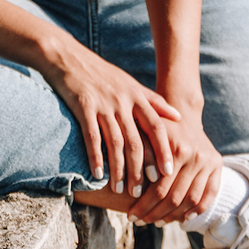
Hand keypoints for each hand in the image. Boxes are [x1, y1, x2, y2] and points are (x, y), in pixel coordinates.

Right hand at [48, 42, 180, 198]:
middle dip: (140, 169)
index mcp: (137, 96)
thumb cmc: (103, 74)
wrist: (69, 58)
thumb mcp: (131, 83)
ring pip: (115, 143)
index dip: (163, 150)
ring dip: (118, 169)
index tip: (168, 173)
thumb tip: (178, 116)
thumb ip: (154, 101)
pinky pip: (91, 136)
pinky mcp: (83, 106)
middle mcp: (123, 101)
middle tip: (141, 191)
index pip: (156, 127)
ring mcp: (103, 104)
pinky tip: (98, 174)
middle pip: (136, 141)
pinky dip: (95, 157)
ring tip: (120, 189)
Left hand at [127, 96, 221, 224]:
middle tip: (139, 221)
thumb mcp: (142, 134)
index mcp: (177, 149)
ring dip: (173, 216)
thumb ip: (135, 155)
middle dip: (154, 214)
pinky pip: (209, 195)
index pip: (159, 188)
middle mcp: (196, 156)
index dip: (144, 206)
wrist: (182, 112)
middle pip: (174, 197)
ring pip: (191, 200)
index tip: (130, 215)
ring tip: (157, 222)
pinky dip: (197, 210)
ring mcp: (208, 161)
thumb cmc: (153, 126)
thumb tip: (117, 184)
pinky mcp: (217, 165)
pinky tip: (182, 218)